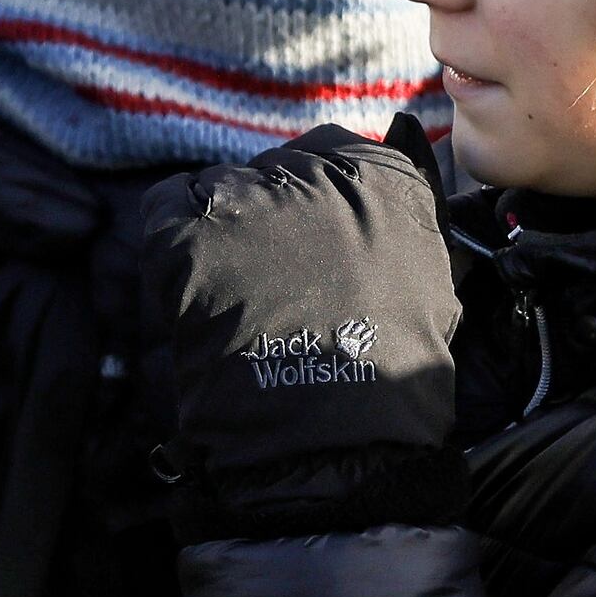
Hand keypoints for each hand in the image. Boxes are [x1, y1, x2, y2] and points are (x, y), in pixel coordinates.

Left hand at [124, 122, 466, 541]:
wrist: (332, 442)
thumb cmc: (388, 384)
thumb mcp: (428, 292)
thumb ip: (396, 238)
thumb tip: (363, 223)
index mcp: (385, 183)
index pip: (335, 153)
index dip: (318, 200)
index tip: (311, 241)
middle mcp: (318, 176)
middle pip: (274, 172)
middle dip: (269, 221)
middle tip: (269, 284)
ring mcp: (250, 201)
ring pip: (220, 188)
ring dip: (223, 233)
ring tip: (232, 298)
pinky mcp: (191, 234)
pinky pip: (168, 206)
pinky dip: (173, 241)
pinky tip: (192, 289)